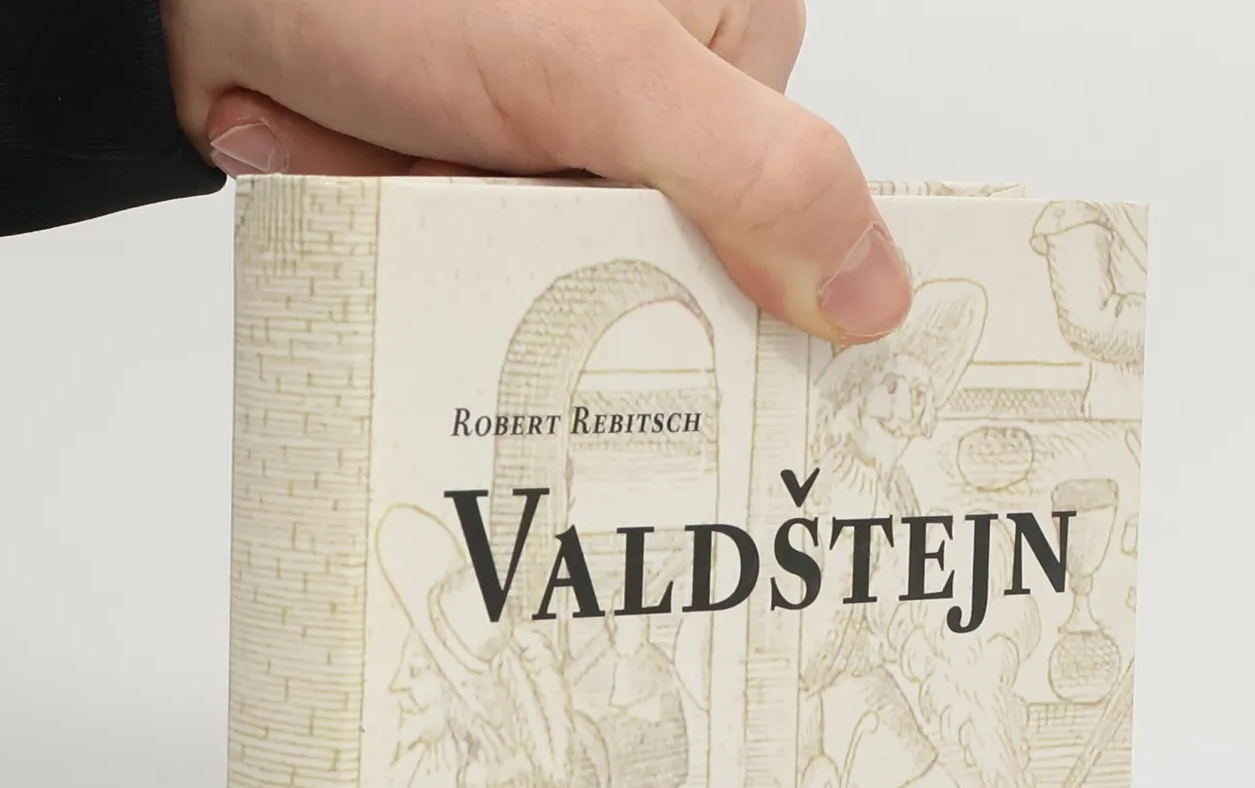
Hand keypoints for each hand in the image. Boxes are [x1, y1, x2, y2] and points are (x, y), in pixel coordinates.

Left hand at [160, 0, 911, 343]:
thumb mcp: (608, 73)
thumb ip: (757, 179)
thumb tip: (880, 293)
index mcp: (726, 24)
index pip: (774, 208)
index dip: (717, 269)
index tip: (654, 291)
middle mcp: (652, 74)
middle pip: (660, 256)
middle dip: (559, 251)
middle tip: (492, 199)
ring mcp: (556, 122)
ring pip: (561, 273)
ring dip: (472, 244)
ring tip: (406, 154)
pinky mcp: (473, 162)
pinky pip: (483, 264)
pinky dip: (422, 236)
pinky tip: (374, 166)